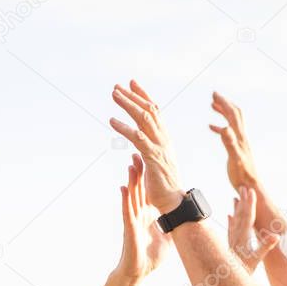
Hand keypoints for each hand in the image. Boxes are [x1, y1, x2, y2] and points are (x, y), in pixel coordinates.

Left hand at [109, 80, 185, 212]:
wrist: (174, 201)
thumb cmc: (164, 185)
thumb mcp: (155, 162)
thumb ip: (147, 150)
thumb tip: (136, 145)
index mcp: (165, 139)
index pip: (155, 112)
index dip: (143, 96)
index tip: (131, 84)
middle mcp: (164, 139)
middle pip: (149, 110)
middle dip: (133, 96)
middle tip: (117, 87)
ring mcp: (160, 147)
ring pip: (144, 119)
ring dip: (128, 105)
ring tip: (114, 95)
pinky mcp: (153, 157)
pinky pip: (138, 138)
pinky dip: (124, 128)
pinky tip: (112, 121)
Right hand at [117, 154, 171, 280]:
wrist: (139, 272)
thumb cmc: (151, 256)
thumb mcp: (167, 238)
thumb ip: (173, 225)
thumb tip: (185, 219)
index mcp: (149, 215)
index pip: (150, 191)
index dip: (151, 177)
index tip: (153, 161)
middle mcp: (140, 214)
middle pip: (140, 188)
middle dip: (140, 171)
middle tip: (138, 152)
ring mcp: (134, 220)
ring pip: (132, 196)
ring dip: (132, 180)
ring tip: (131, 164)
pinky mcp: (129, 228)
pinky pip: (126, 211)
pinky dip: (125, 199)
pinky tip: (122, 188)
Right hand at [210, 92, 259, 192]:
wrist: (250, 186)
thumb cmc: (242, 175)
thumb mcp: (234, 158)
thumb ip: (230, 142)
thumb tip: (224, 127)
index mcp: (240, 137)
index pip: (232, 114)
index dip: (224, 103)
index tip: (213, 94)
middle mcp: (241, 137)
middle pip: (234, 114)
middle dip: (224, 103)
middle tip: (214, 95)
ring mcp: (239, 143)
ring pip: (232, 122)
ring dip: (223, 112)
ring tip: (213, 106)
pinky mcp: (236, 149)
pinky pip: (227, 133)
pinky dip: (219, 127)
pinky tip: (212, 128)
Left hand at [228, 186, 279, 270]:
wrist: (227, 280)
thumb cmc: (244, 270)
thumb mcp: (256, 260)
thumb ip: (265, 247)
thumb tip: (276, 236)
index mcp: (242, 237)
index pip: (247, 216)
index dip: (250, 203)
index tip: (251, 191)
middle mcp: (235, 236)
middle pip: (239, 214)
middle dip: (242, 201)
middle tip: (243, 187)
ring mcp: (231, 240)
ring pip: (234, 220)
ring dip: (236, 208)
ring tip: (235, 197)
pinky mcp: (230, 246)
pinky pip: (230, 230)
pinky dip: (230, 221)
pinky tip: (229, 216)